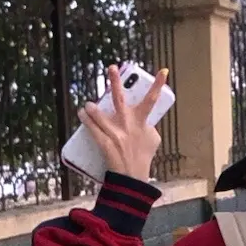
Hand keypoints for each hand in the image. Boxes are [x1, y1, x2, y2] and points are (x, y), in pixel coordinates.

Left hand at [79, 65, 168, 180]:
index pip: (152, 100)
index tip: (163, 70)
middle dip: (115, 82)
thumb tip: (143, 118)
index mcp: (141, 122)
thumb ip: (147, 125)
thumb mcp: (153, 139)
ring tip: (88, 104)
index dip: (158, 84)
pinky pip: (92, 129)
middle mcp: (128, 125)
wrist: (133, 177)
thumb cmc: (143, 157)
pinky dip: (86, 119)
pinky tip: (82, 113)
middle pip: (120, 99)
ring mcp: (115, 134)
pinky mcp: (105, 143)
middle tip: (111, 67)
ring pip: (100, 115)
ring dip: (92, 108)